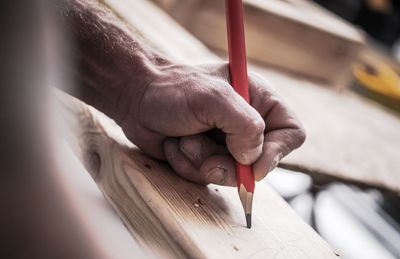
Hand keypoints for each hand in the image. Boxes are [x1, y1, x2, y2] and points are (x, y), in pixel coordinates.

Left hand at [120, 63, 304, 185]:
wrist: (136, 98)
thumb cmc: (173, 90)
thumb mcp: (214, 99)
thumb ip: (245, 126)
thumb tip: (253, 160)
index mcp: (258, 100)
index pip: (290, 132)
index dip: (277, 153)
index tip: (252, 166)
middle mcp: (245, 124)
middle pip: (259, 162)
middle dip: (226, 162)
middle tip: (201, 152)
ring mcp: (225, 143)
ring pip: (229, 174)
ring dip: (201, 161)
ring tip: (183, 139)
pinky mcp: (205, 157)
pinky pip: (205, 177)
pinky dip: (186, 165)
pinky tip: (173, 145)